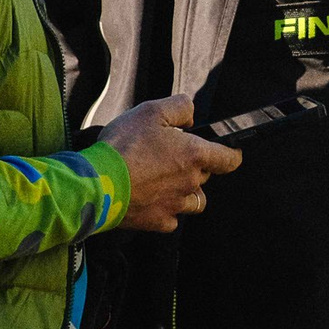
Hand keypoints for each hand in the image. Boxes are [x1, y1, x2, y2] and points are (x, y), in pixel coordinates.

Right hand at [97, 95, 241, 232]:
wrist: (97, 183)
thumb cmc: (125, 146)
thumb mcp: (152, 110)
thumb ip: (180, 107)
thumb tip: (191, 118)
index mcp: (195, 155)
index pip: (230, 159)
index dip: (231, 153)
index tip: (227, 150)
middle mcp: (191, 183)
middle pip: (206, 177)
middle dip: (194, 166)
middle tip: (169, 156)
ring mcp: (175, 205)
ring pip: (193, 201)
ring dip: (184, 191)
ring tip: (162, 180)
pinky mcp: (157, 221)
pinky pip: (171, 219)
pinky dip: (166, 211)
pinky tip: (151, 199)